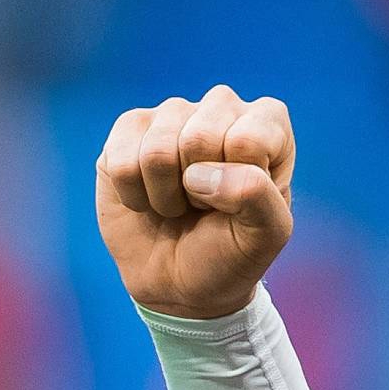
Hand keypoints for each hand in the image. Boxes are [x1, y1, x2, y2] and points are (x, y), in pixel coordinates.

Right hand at [94, 85, 294, 319]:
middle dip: (197, 191)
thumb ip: (257, 197)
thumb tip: (199, 174)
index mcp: (267, 123)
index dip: (237, 185)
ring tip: (178, 203)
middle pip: (198, 138)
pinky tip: (147, 198)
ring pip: (156, 151)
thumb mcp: (266, 235)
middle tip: (203, 205)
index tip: (239, 204)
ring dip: (164, 196)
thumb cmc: (230, 252)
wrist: (179, 282)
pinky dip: (133, 195)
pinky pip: (121, 160)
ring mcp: (172, 114)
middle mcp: (221, 107)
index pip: (249, 139)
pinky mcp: (129, 130)